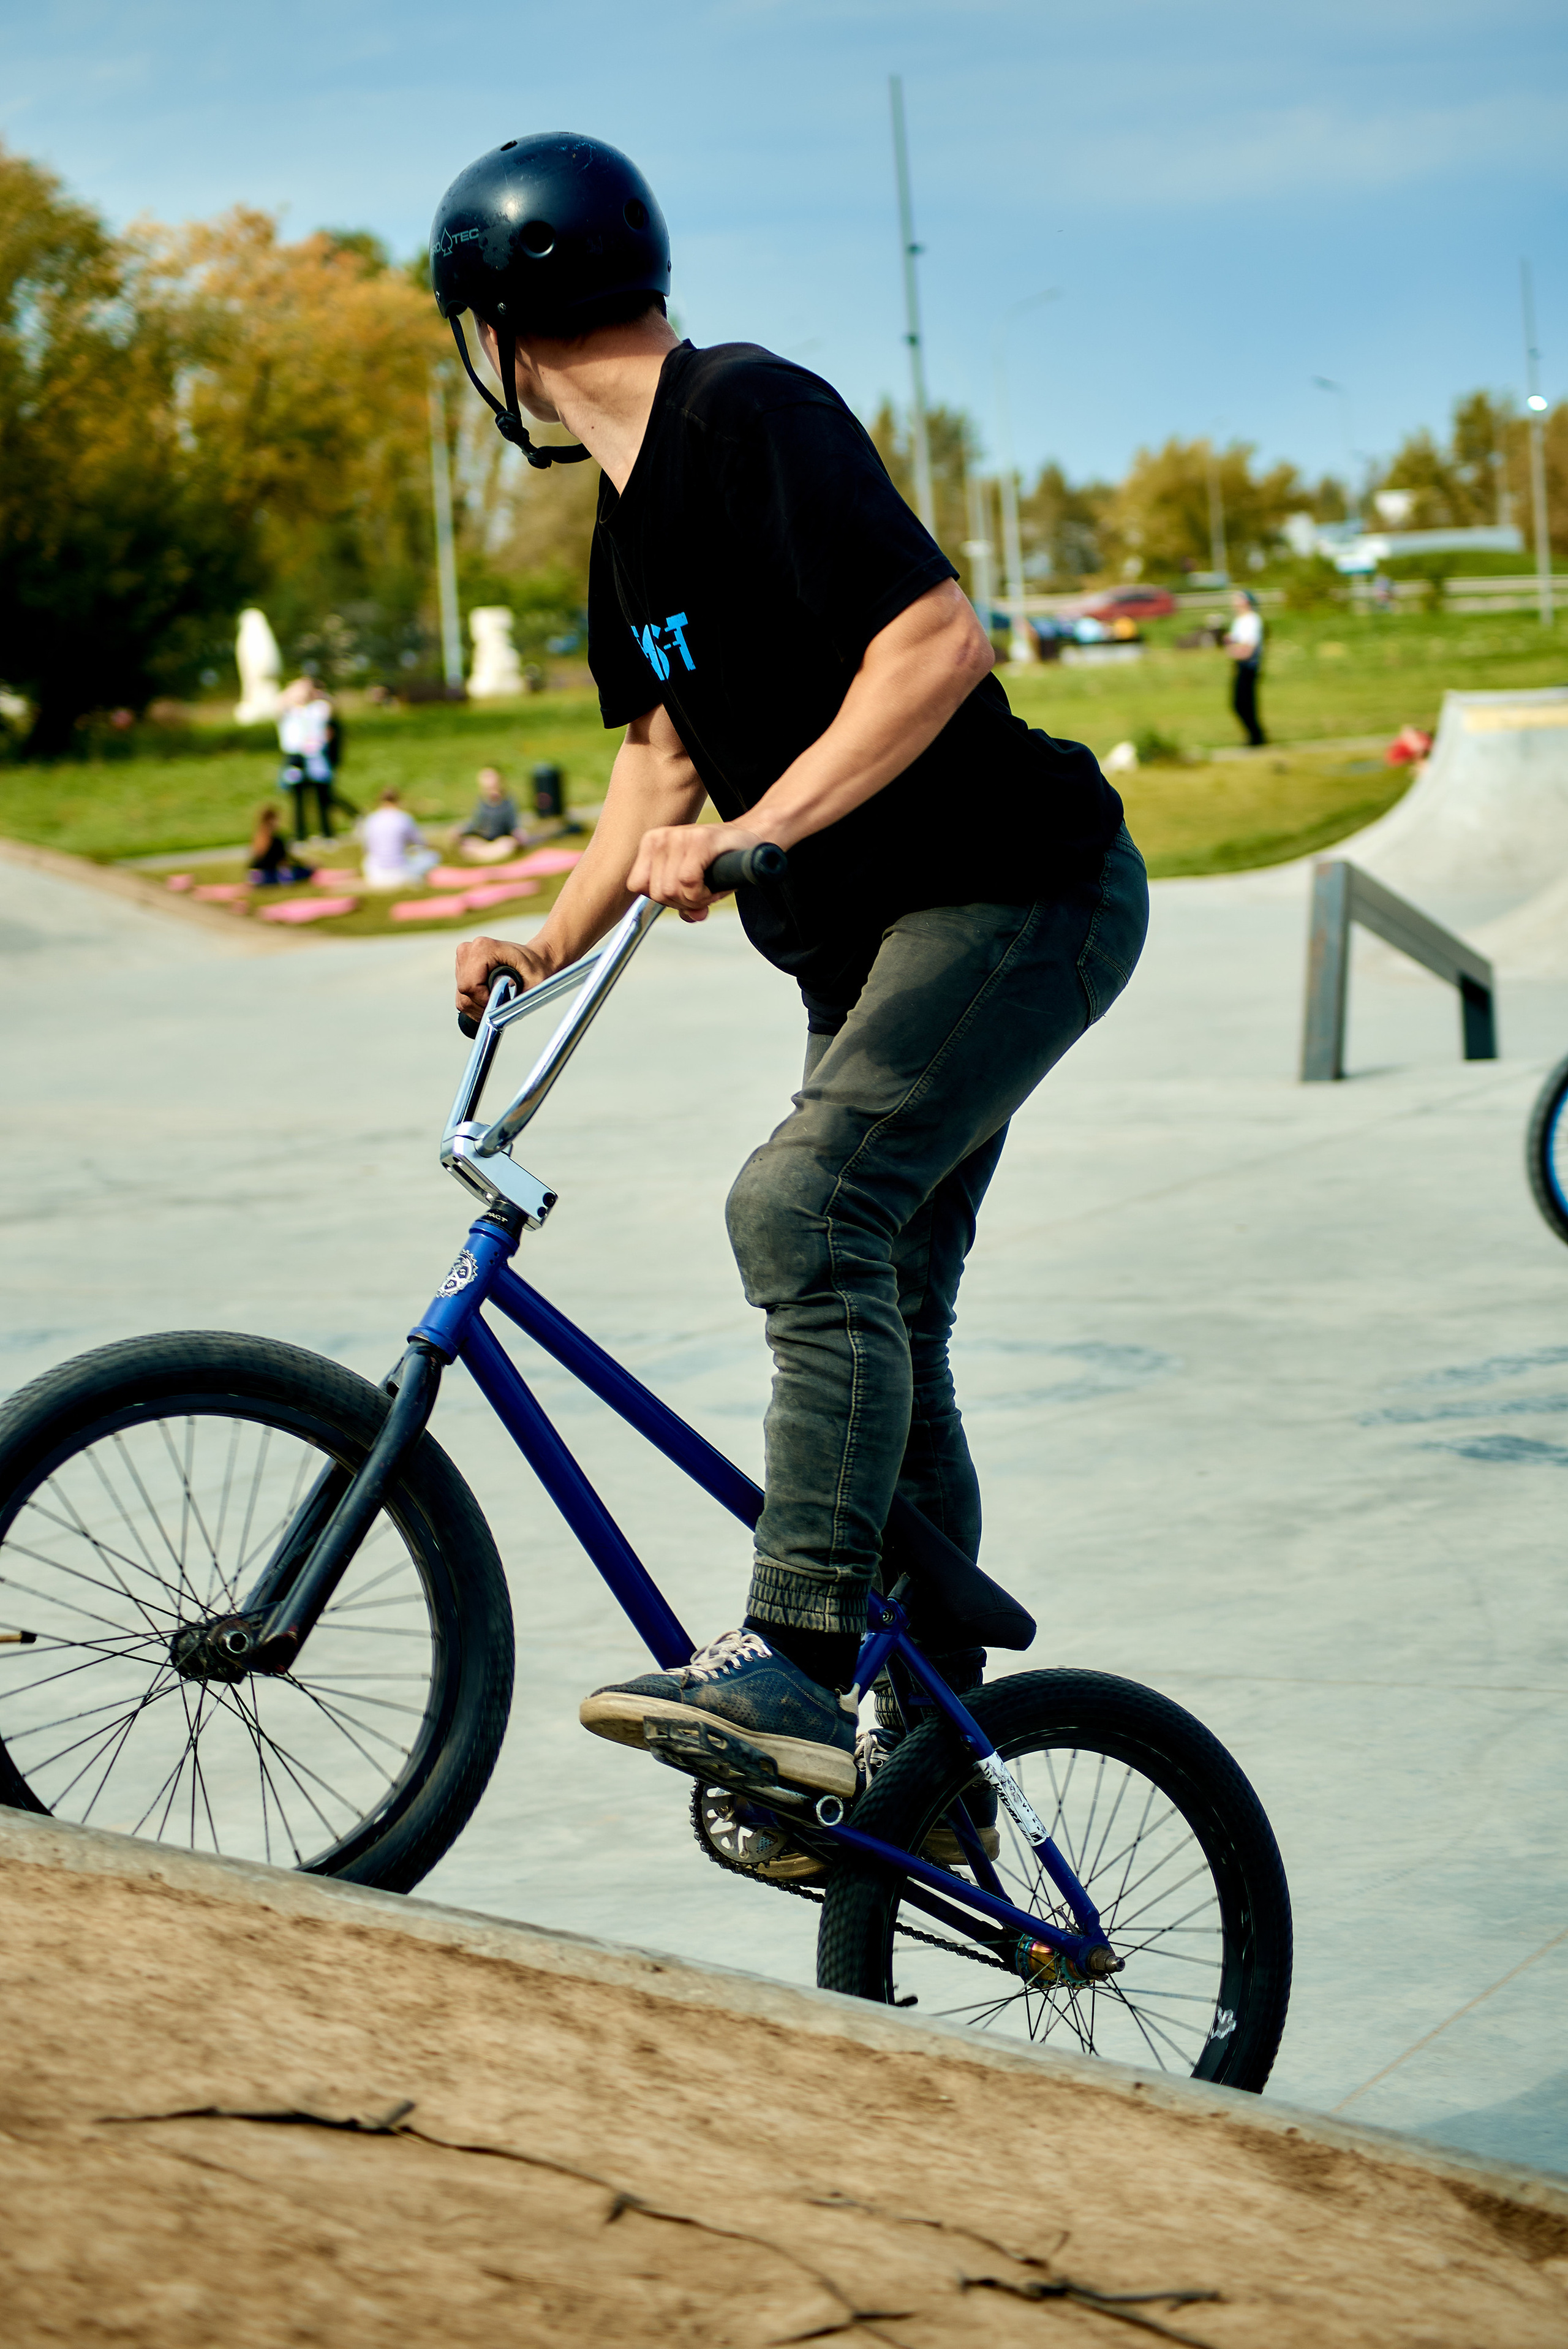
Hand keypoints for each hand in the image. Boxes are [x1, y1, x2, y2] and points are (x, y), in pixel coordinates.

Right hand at [455, 934, 554, 1022]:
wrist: (536, 958)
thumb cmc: (536, 969)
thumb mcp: (534, 983)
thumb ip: (516, 998)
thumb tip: (496, 1013)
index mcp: (484, 948)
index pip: (470, 985)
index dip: (483, 1001)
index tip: (499, 1004)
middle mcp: (469, 949)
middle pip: (464, 991)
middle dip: (480, 1006)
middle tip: (500, 1006)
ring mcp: (463, 957)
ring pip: (461, 996)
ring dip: (478, 1006)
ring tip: (497, 1001)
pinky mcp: (461, 966)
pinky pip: (461, 995)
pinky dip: (474, 1003)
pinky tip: (490, 998)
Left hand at [628, 820, 764, 921]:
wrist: (750, 842)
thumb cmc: (719, 861)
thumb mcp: (691, 881)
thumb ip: (680, 900)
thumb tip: (689, 917)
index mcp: (651, 843)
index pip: (637, 885)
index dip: (661, 899)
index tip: (683, 894)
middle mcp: (661, 837)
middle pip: (657, 892)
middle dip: (681, 902)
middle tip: (702, 892)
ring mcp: (679, 836)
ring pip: (671, 890)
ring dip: (695, 899)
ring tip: (709, 888)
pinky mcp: (699, 840)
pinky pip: (689, 883)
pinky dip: (703, 894)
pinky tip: (714, 886)